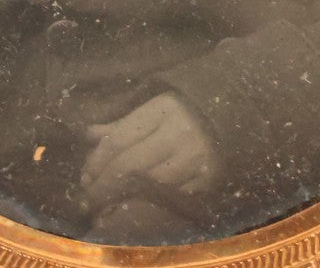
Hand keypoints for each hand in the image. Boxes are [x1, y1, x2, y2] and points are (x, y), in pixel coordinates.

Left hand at [81, 93, 218, 206]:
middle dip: (104, 186)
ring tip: (106, 207)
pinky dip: (148, 206)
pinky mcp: (207, 180)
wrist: (234, 117)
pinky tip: (134, 209)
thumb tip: (88, 135)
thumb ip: (121, 124)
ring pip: (149, 186)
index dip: (97, 162)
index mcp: (164, 109)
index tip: (84, 178)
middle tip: (88, 199)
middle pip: (130, 165)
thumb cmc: (185, 112)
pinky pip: (170, 198)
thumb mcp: (154, 109)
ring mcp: (195, 159)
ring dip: (124, 199)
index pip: (119, 140)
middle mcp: (180, 132)